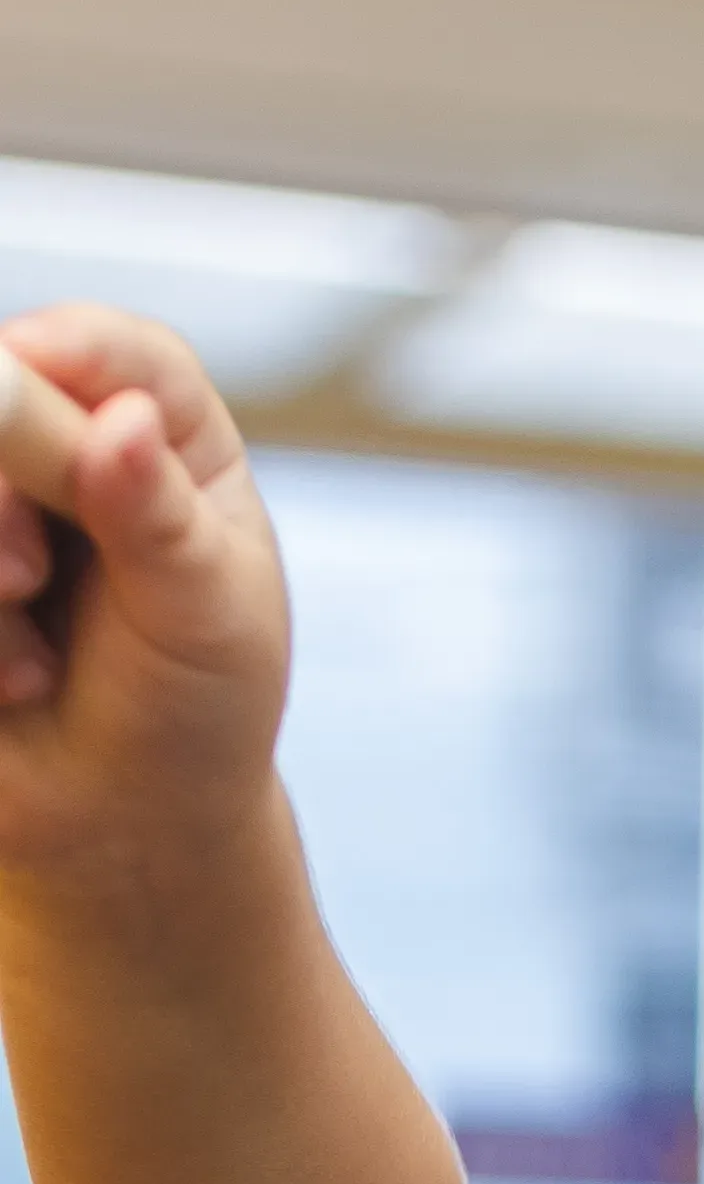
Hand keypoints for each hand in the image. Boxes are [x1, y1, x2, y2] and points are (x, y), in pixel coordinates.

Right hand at [0, 307, 289, 880]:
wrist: (124, 829)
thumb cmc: (192, 710)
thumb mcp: (203, 612)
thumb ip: (152, 516)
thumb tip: (119, 423)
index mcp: (159, 434)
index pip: (112, 356)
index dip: (70, 355)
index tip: (49, 379)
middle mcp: (60, 447)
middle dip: (1, 497)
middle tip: (26, 575)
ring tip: (30, 667)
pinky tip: (7, 688)